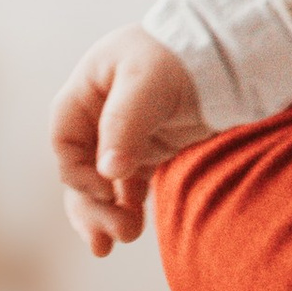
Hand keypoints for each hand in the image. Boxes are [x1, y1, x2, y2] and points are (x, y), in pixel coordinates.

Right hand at [49, 29, 211, 255]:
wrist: (226, 51)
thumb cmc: (179, 53)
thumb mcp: (146, 81)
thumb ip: (124, 123)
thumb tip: (108, 171)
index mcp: (86, 94)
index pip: (65, 141)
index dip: (78, 172)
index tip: (106, 190)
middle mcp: (99, 117)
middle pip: (81, 171)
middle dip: (91, 206)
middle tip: (107, 240)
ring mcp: (124, 136)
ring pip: (103, 184)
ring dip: (108, 214)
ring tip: (123, 238)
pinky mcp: (151, 149)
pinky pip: (130, 185)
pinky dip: (129, 206)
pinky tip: (135, 226)